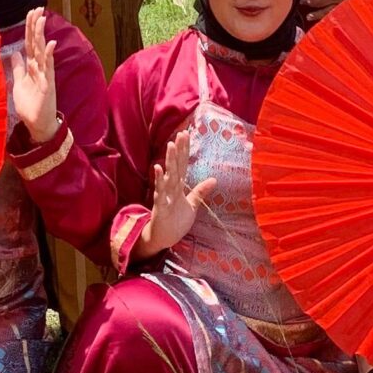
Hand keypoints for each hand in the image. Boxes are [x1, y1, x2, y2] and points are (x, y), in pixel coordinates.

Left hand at [9, 7, 59, 143]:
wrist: (37, 123)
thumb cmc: (30, 104)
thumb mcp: (19, 84)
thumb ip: (18, 69)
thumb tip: (14, 54)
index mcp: (32, 66)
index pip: (30, 43)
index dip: (30, 28)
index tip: (31, 12)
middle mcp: (40, 67)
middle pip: (36, 43)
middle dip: (36, 26)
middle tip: (38, 8)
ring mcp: (45, 75)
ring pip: (42, 51)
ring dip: (41, 35)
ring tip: (41, 20)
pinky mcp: (47, 85)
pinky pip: (48, 68)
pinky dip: (48, 56)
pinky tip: (49, 44)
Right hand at [141, 126, 216, 256]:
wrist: (163, 238)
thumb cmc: (176, 221)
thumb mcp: (192, 205)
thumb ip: (200, 191)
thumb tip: (214, 179)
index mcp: (178, 186)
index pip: (182, 165)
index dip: (184, 150)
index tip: (186, 134)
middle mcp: (171, 188)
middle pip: (176, 166)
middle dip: (178, 150)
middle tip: (181, 134)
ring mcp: (165, 195)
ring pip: (168, 176)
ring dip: (170, 161)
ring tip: (171, 145)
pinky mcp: (160, 206)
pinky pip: (160, 192)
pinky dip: (159, 180)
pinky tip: (158, 168)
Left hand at [303, 0, 372, 21]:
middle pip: (317, 2)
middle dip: (308, 2)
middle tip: (301, 2)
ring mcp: (341, 2)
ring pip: (325, 10)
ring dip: (316, 14)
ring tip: (309, 16)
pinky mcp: (347, 5)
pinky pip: (335, 13)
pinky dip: (328, 16)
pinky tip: (325, 18)